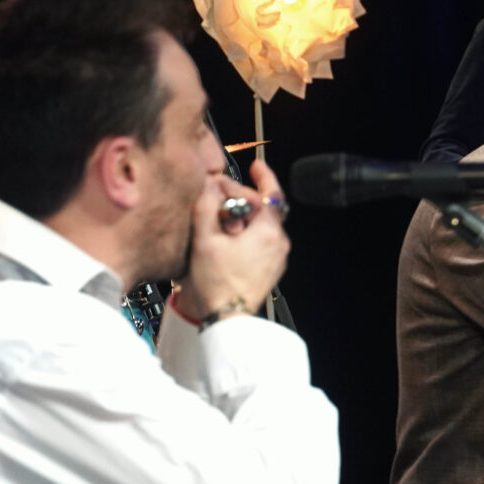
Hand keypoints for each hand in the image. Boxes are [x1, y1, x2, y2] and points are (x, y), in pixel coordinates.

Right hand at [177, 157, 288, 323]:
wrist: (226, 317)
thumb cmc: (217, 283)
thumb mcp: (205, 238)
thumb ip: (206, 205)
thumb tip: (208, 186)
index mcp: (269, 232)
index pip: (271, 194)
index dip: (262, 176)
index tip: (256, 166)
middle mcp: (279, 244)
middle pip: (264, 209)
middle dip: (242, 199)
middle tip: (219, 196)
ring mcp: (276, 258)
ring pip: (261, 225)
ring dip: (242, 217)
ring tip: (217, 222)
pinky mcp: (269, 269)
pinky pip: (261, 242)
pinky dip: (246, 233)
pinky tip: (225, 239)